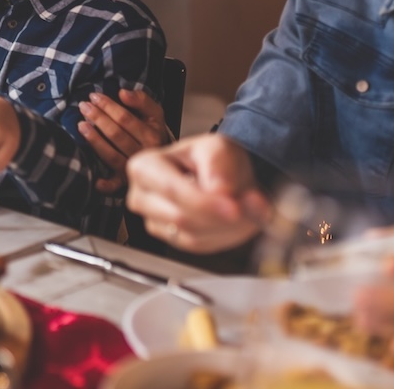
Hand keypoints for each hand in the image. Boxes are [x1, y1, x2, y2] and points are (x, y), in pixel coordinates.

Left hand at [79, 89, 170, 193]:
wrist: (163, 157)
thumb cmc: (152, 130)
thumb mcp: (154, 112)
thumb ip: (141, 99)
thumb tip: (123, 93)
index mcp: (152, 135)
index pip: (125, 119)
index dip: (108, 106)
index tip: (94, 96)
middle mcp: (143, 153)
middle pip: (116, 135)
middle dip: (98, 118)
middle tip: (83, 106)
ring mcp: (133, 167)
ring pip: (111, 155)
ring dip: (94, 140)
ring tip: (81, 125)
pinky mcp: (124, 181)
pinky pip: (114, 185)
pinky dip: (105, 185)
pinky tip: (95, 180)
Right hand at [126, 133, 271, 252]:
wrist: (221, 175)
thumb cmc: (212, 159)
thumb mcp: (218, 147)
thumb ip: (219, 164)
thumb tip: (220, 191)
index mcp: (145, 167)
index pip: (171, 190)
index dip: (204, 203)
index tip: (234, 208)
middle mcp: (141, 196)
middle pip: (180, 217)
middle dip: (219, 217)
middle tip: (252, 207)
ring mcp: (153, 221)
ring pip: (192, 237)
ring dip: (227, 228)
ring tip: (247, 209)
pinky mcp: (170, 239)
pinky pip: (200, 246)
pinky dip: (224, 236)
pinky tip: (234, 221)